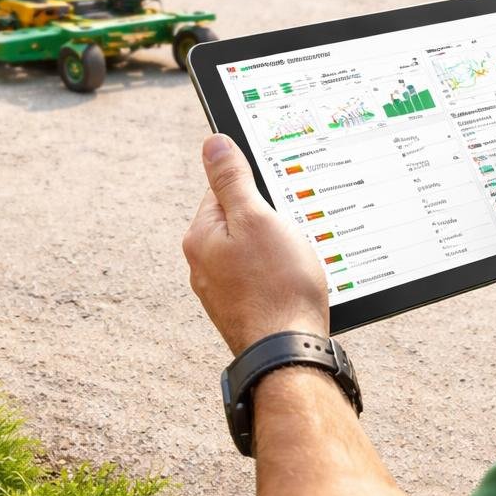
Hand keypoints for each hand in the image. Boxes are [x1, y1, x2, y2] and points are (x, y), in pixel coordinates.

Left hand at [183, 135, 328, 355]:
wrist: (289, 353)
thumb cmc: (277, 286)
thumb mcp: (256, 218)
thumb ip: (232, 180)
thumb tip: (213, 143)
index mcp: (200, 237)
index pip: (222, 190)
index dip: (256, 190)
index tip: (278, 200)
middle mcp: (203, 265)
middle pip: (239, 221)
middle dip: (269, 222)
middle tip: (291, 235)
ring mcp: (221, 291)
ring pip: (252, 252)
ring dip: (276, 251)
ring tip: (295, 264)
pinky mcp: (241, 310)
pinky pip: (260, 278)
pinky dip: (278, 276)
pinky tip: (293, 284)